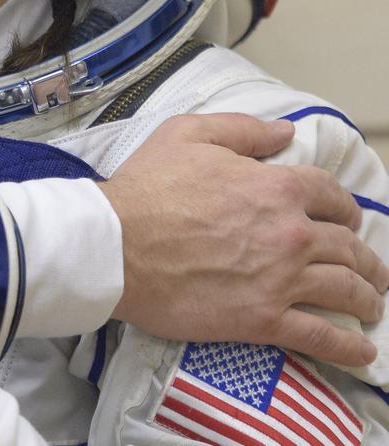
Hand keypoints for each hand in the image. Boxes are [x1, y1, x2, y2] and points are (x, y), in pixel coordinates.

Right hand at [104, 113, 387, 364]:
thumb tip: (284, 132)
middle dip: (364, 258)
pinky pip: (323, 337)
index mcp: (275, 187)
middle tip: (367, 267)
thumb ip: (241, 129)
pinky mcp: (264, 320)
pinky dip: (349, 347)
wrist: (117, 245)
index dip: (343, 207)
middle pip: (348, 247)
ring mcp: (281, 279)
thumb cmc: (146, 188)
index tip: (343, 218)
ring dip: (367, 297)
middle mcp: (290, 233)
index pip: (332, 196)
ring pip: (346, 290)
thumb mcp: (186, 134)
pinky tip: (361, 351)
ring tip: (370, 303)